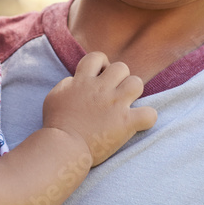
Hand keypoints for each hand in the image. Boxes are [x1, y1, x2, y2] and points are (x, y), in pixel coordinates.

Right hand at [42, 51, 157, 166]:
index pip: (97, 57)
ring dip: (134, 93)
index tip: (100, 77)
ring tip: (126, 104)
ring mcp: (115, 105)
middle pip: (121, 67)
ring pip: (137, 83)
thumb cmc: (56, 124)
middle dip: (120, 78)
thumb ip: (67, 84)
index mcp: (83, 81)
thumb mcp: (54, 96)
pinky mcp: (126, 123)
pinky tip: (138, 123)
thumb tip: (76, 80)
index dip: (102, 64)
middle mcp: (101, 89)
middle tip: (115, 93)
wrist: (63, 147)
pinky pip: (149, 114)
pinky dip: (147, 118)